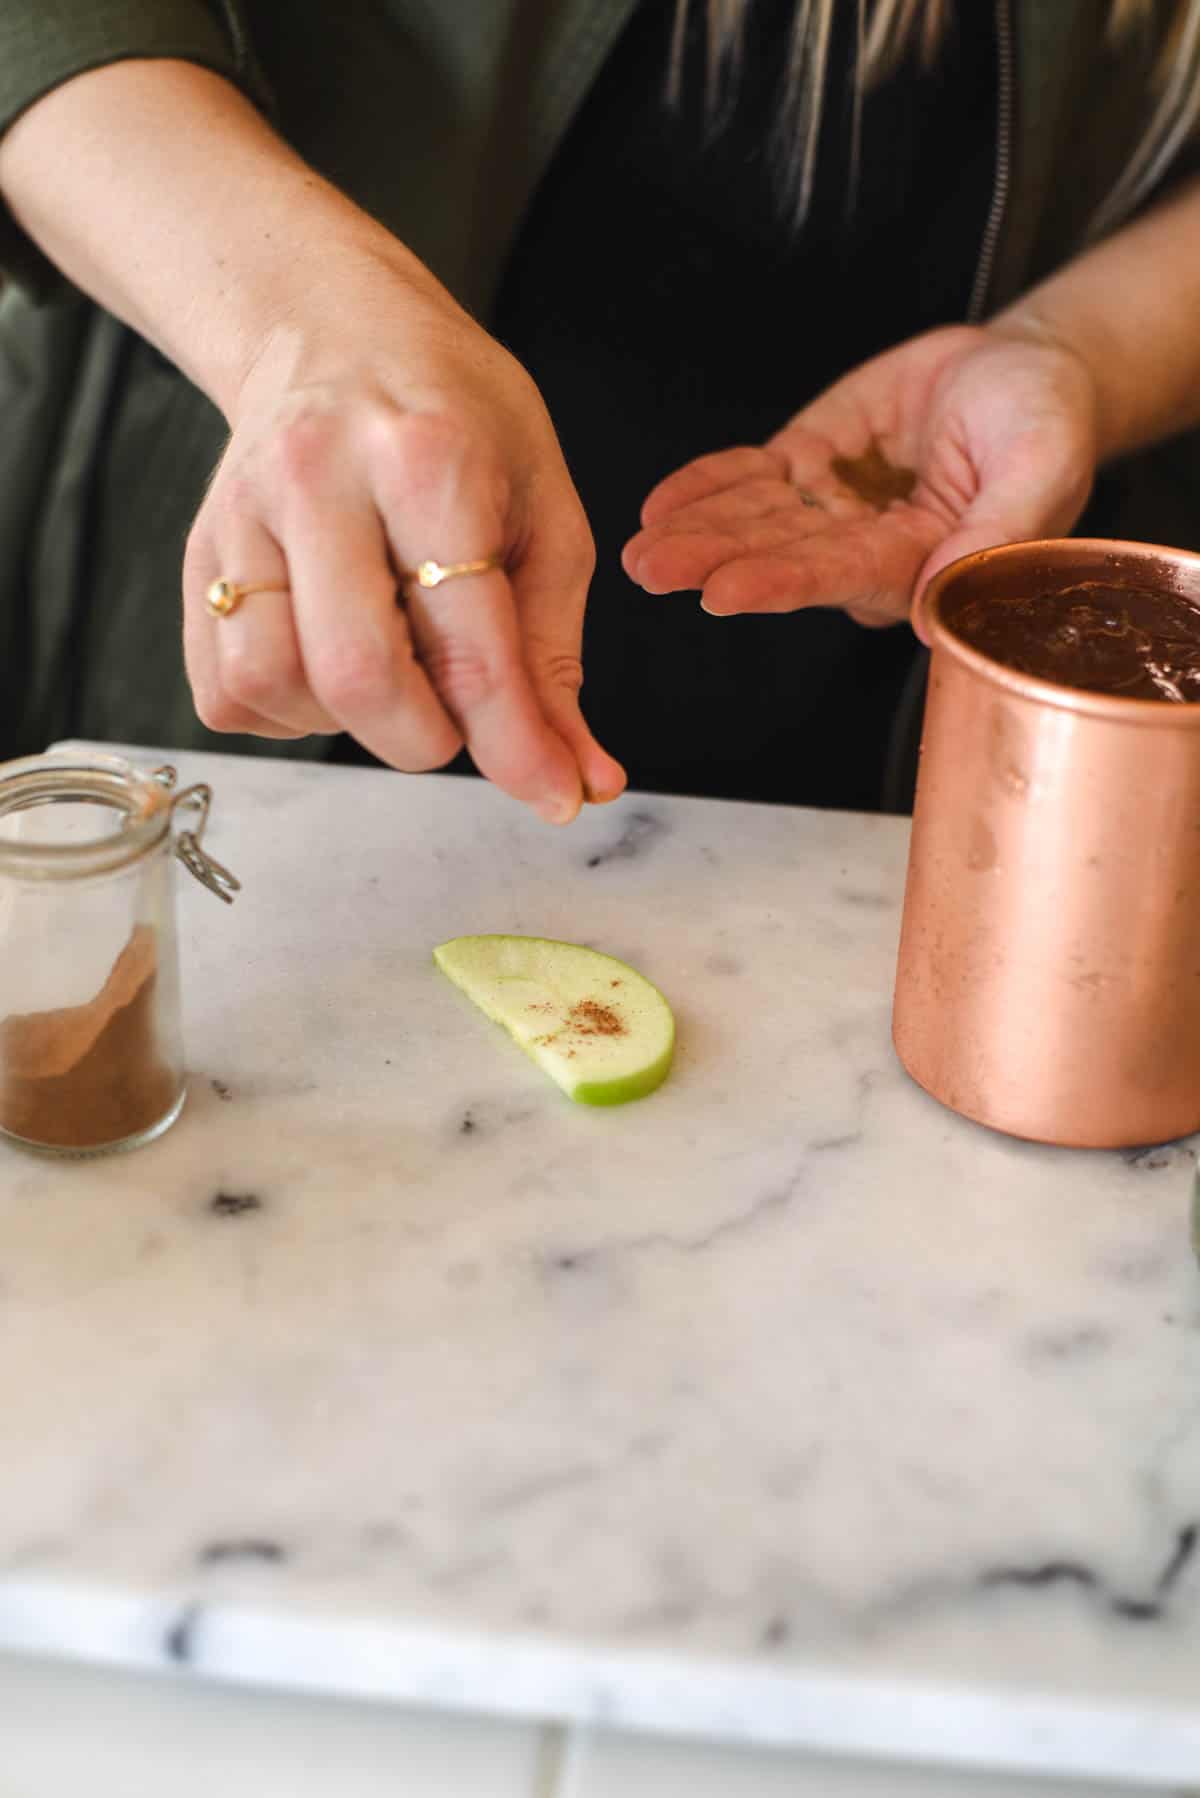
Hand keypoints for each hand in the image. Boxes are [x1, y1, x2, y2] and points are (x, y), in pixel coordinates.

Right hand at [184, 277, 625, 822]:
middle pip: (357, 676)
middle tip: (457, 720)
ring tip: (391, 670)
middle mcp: (317, 480)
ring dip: (347, 722)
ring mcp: (240, 515)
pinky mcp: (194, 552)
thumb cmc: (457, 418)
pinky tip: (328, 659)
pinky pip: (225, 689)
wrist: (333, 328)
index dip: (517, 745)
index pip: (470, 644)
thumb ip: (554, 657)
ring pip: (275, 687)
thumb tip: (582, 780)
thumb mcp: (543, 512)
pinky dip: (287, 708)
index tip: (555, 797)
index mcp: (427, 459)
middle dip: (425, 739)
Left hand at [622, 324, 1099, 638]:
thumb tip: (935, 606)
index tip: (723, 592)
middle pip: (781, 557)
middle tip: (654, 571)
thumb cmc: (1046, 423)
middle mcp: (865, 549)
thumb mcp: (1043, 466)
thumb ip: (996, 534)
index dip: (782, 582)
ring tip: (639, 550)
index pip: (841, 577)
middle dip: (715, 563)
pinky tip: (659, 503)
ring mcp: (831, 509)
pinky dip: (705, 485)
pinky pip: (749, 477)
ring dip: (695, 534)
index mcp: (923, 564)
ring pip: (755, 523)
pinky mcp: (809, 464)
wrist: (1026, 369)